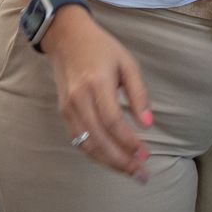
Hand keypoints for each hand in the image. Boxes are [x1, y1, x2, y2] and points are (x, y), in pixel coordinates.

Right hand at [43, 8, 151, 179]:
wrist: (67, 38)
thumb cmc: (102, 49)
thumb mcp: (127, 64)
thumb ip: (138, 94)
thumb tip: (148, 124)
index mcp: (96, 84)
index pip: (112, 122)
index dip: (129, 142)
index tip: (145, 155)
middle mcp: (78, 99)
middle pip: (98, 139)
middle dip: (120, 161)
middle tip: (141, 174)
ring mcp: (68, 108)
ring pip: (86, 145)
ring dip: (108, 162)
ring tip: (129, 171)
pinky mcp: (63, 112)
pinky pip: (78, 140)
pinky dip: (95, 154)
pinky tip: (111, 159)